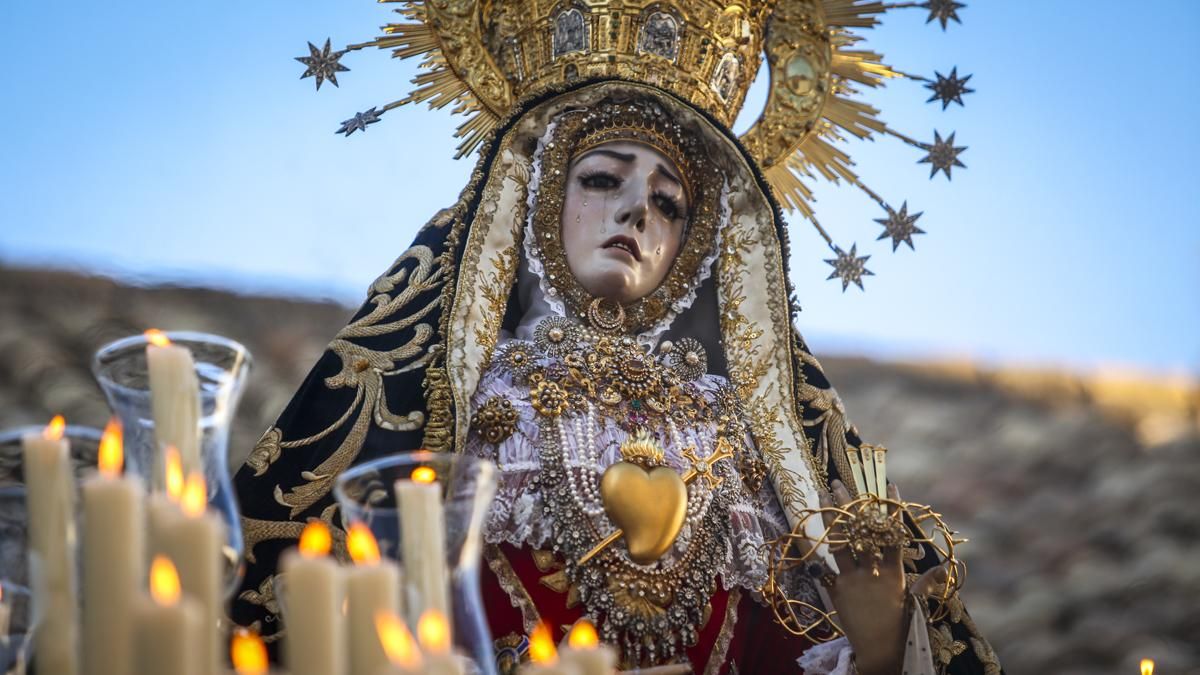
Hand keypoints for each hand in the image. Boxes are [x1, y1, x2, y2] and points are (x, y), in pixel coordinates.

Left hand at [808, 480, 947, 674]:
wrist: (879, 651)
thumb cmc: (900, 627)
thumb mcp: (915, 603)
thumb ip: (925, 582)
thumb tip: (941, 568)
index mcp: (895, 571)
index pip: (894, 532)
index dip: (891, 508)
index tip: (890, 485)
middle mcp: (873, 570)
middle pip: (860, 530)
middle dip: (849, 503)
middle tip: (838, 481)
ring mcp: (853, 578)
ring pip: (839, 540)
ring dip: (830, 515)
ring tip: (821, 493)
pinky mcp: (837, 589)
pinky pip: (823, 563)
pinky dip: (814, 546)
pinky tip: (805, 528)